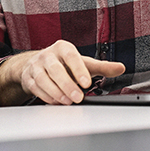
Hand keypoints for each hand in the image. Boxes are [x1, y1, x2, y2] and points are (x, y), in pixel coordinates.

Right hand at [0, 40, 125, 105]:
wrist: (38, 64)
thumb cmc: (65, 64)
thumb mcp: (84, 63)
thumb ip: (102, 67)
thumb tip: (121, 68)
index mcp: (63, 48)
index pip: (71, 56)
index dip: (79, 69)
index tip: (87, 83)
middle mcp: (48, 55)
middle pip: (56, 69)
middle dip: (67, 85)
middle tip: (78, 98)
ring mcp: (36, 66)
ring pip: (43, 79)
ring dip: (56, 92)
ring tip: (68, 102)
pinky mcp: (28, 78)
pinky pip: (35, 87)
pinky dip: (46, 96)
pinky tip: (57, 102)